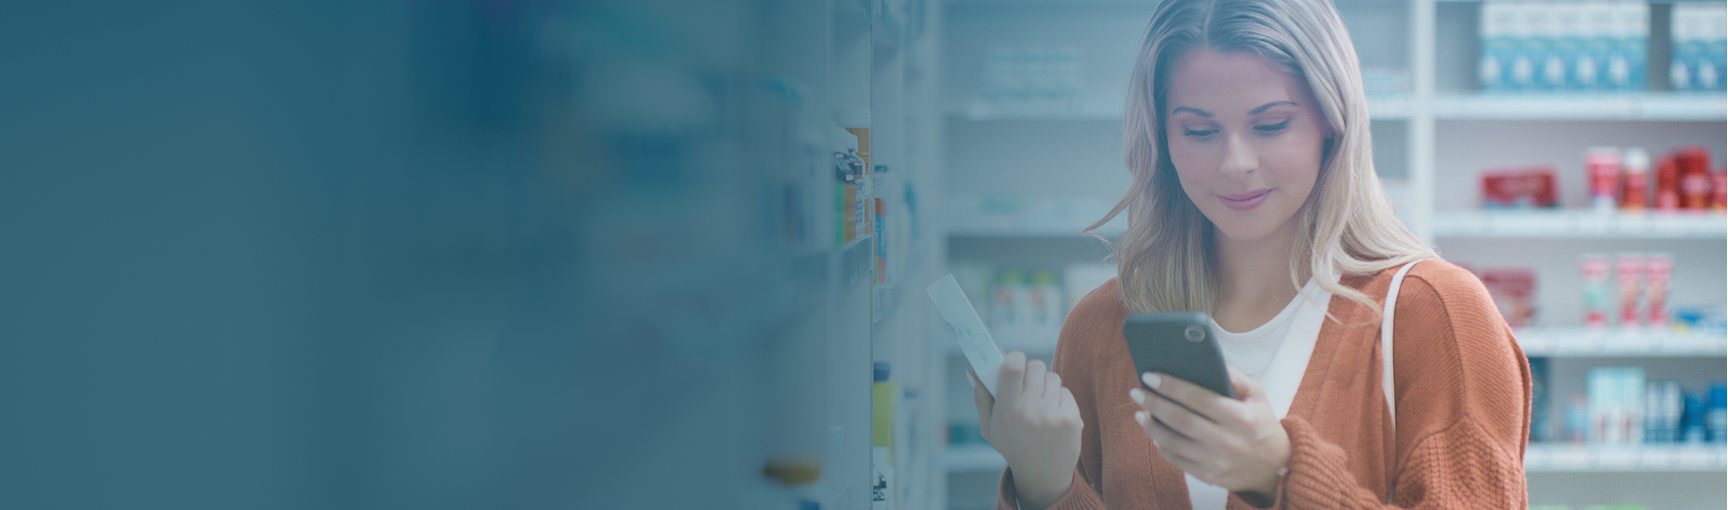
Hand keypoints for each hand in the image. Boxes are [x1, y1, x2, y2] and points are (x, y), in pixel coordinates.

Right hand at [970, 351, 1082, 509]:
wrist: (1042, 477)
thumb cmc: (1013, 447)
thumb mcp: (989, 428)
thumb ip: (981, 398)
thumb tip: (973, 370)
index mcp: (1006, 412)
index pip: (1013, 368)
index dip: (1014, 357)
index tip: (1014, 360)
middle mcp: (1029, 413)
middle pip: (1035, 367)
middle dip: (1031, 370)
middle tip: (1028, 382)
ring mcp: (1052, 416)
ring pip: (1052, 377)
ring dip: (1046, 385)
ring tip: (1040, 403)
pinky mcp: (1071, 420)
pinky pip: (1065, 391)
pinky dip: (1059, 399)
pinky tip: (1053, 414)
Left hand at [1130, 366, 1289, 500]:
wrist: (1276, 467)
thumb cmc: (1262, 425)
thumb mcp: (1257, 395)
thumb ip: (1235, 377)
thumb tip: (1207, 362)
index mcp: (1240, 417)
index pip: (1198, 398)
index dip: (1171, 386)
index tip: (1150, 376)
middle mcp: (1227, 441)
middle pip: (1180, 420)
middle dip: (1154, 403)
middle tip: (1137, 392)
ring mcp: (1216, 461)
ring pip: (1173, 442)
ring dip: (1151, 426)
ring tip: (1140, 412)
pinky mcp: (1208, 476)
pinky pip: (1176, 460)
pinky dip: (1161, 446)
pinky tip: (1154, 433)